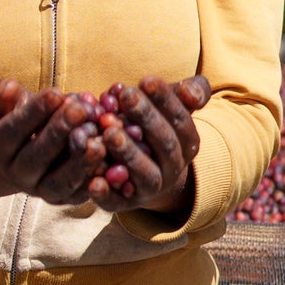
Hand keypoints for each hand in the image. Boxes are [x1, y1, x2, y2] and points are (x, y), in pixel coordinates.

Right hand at [0, 80, 107, 208]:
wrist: (29, 148)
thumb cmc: (19, 115)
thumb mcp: (6, 103)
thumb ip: (3, 93)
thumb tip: (9, 87)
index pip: (13, 131)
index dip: (34, 112)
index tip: (56, 93)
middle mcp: (16, 174)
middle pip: (36, 157)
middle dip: (59, 132)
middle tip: (79, 110)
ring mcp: (41, 190)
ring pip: (60, 181)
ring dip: (80, 162)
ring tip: (98, 140)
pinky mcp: (66, 199)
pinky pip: (81, 193)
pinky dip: (96, 179)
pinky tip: (111, 159)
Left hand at [66, 76, 210, 212]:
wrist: (146, 173)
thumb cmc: (155, 126)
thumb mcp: (173, 105)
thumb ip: (189, 92)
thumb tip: (192, 92)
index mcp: (188, 143)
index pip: (181, 120)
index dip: (166, 100)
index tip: (146, 79)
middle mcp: (173, 168)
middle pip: (164, 144)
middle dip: (146, 118)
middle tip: (127, 96)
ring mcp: (150, 189)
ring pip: (144, 174)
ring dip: (128, 153)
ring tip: (109, 132)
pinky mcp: (125, 204)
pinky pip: (117, 202)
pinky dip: (106, 193)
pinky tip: (92, 180)